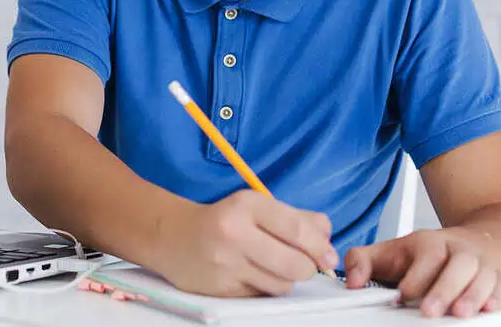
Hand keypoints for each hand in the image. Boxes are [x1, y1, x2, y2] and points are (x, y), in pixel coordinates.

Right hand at [151, 190, 338, 296]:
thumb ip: (297, 218)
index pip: (299, 230)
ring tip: (271, 267)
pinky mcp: (220, 288)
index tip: (328, 256)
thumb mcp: (256, 207)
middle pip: (296, 264)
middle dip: (306, 268)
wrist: (172, 236)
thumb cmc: (224, 219)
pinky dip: (264, 287)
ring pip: (282, 285)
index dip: (320, 247)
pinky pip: (261, 295)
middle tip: (299, 263)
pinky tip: (251, 274)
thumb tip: (328, 238)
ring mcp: (225, 263)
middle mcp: (234, 232)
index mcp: (247, 205)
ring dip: (285, 280)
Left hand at [343, 228, 500, 317]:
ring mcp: (482, 264)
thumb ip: (363, 261)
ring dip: (473, 296)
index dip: (417, 276)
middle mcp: (460, 251)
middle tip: (429, 311)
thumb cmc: (426, 254)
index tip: (403, 295)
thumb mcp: (391, 252)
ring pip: (484, 275)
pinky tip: (488, 309)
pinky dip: (497, 298)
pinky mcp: (500, 279)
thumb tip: (351, 281)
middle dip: (444, 288)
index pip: (427, 254)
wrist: (474, 242)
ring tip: (459, 314)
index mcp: (431, 243)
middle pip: (459, 264)